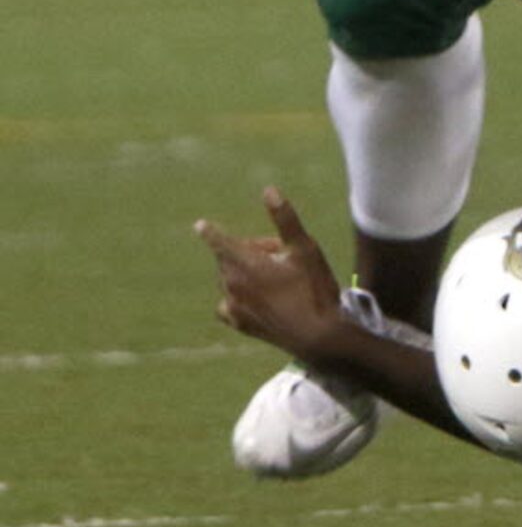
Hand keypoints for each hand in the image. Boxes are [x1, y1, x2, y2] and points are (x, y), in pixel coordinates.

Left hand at [195, 186, 345, 365]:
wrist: (317, 336)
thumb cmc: (313, 287)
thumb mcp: (304, 247)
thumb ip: (284, 218)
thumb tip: (269, 190)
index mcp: (245, 264)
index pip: (220, 241)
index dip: (210, 232)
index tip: (199, 225)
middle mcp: (233, 285)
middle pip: (232, 256)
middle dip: (253, 249)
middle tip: (283, 254)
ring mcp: (234, 307)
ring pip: (231, 278)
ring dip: (246, 271)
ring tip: (279, 277)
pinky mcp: (240, 324)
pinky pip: (228, 303)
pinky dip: (236, 295)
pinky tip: (253, 298)